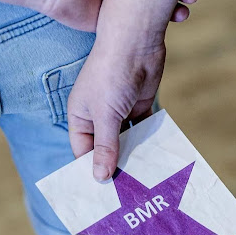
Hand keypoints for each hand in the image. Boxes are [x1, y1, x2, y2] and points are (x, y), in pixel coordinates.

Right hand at [67, 37, 164, 180]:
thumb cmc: (111, 74)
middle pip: (104, 147)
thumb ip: (105, 147)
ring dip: (132, 155)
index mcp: (80, 116)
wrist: (136, 41)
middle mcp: (97, 115)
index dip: (91, 169)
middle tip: (126, 192)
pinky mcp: (138, 104)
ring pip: (125, 140)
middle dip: (114, 165)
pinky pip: (142, 128)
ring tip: (142, 181)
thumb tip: (100, 177)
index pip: (83, 151)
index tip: (104, 193)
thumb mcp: (105, 115)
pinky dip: (147, 140)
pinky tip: (155, 158)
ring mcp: (119, 110)